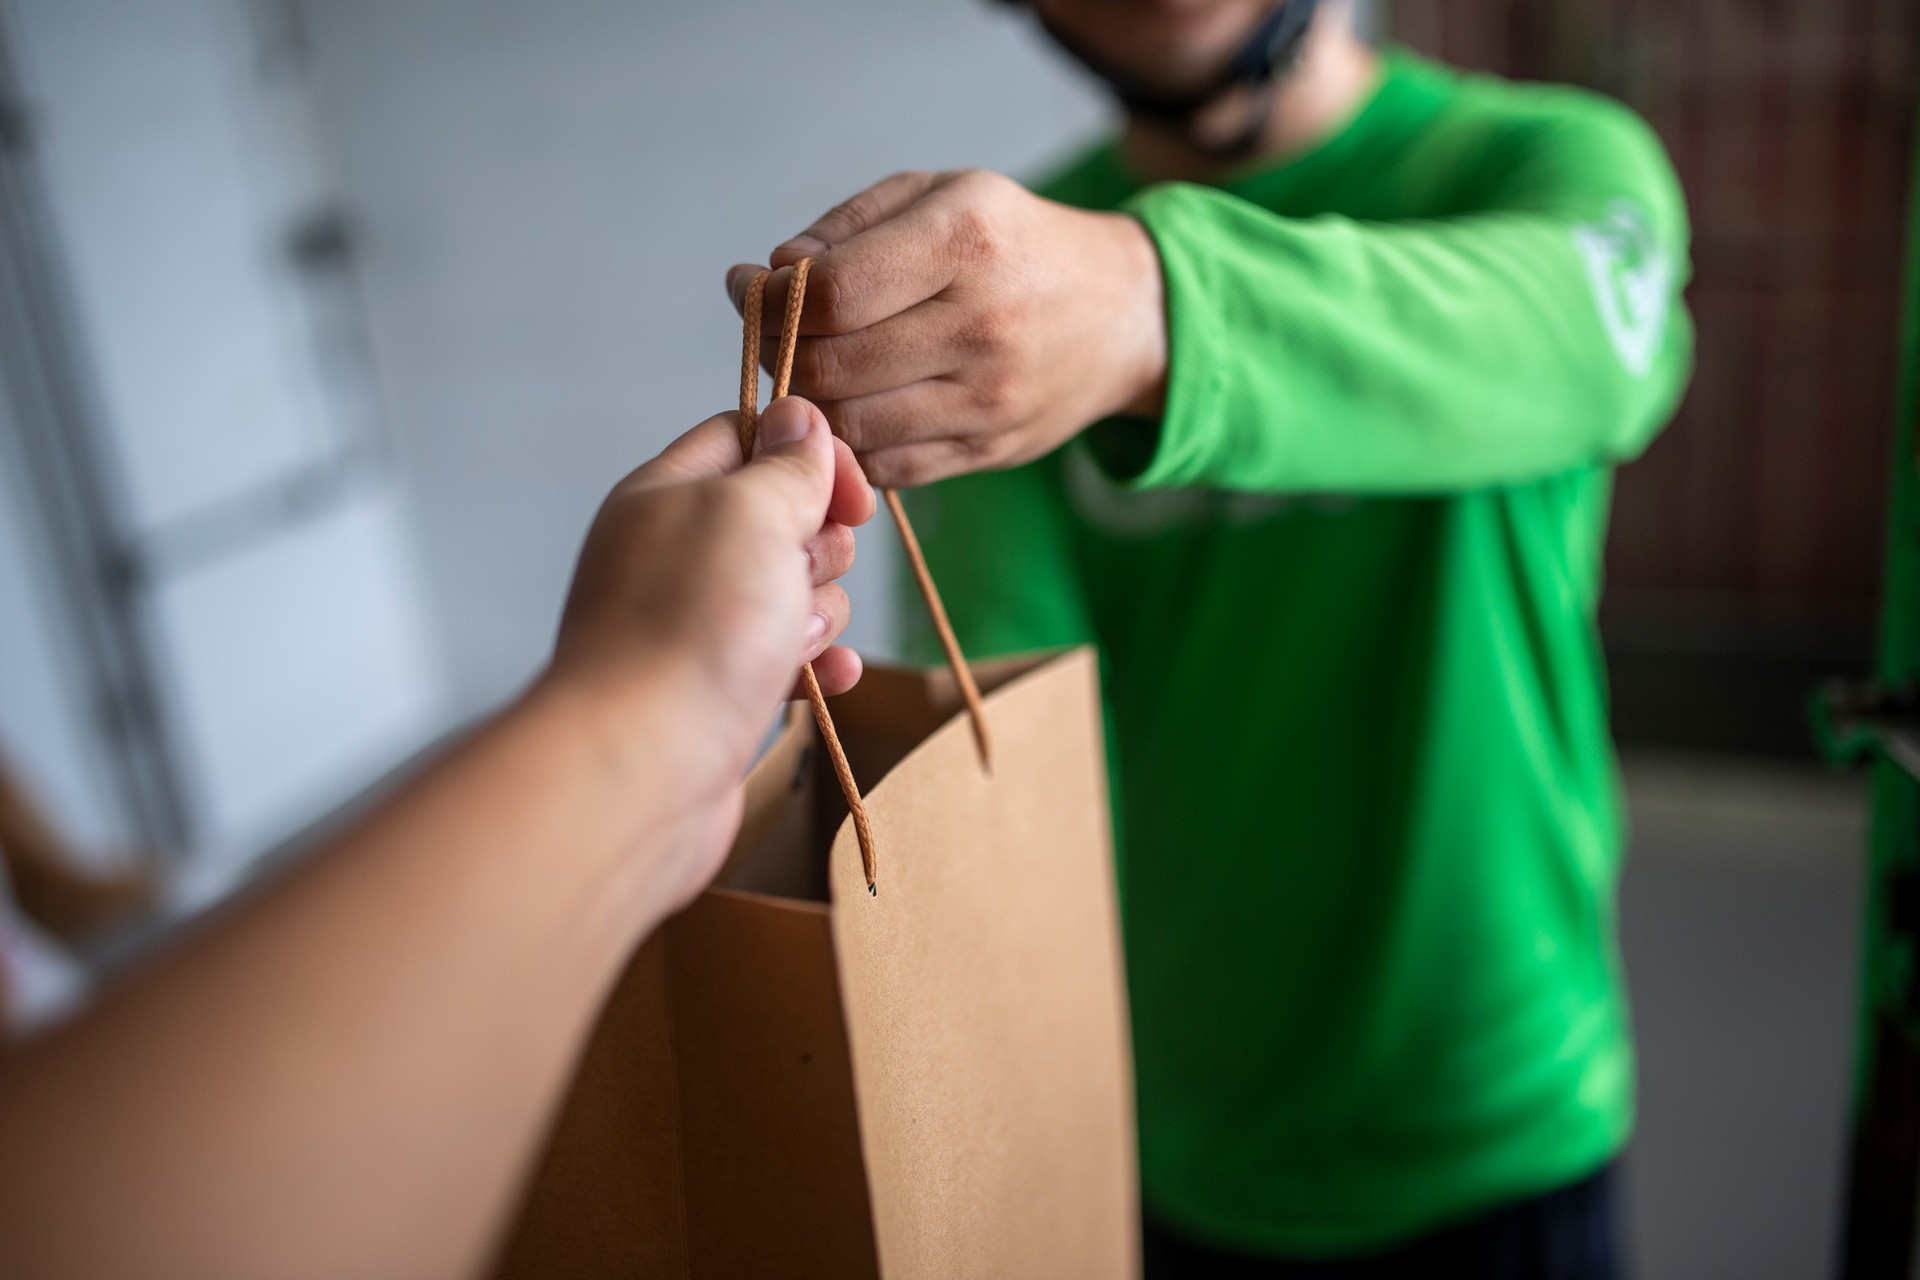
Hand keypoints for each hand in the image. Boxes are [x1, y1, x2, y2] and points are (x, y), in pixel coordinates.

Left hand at [541, 397, 873, 901]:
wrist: (643, 765)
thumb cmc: (691, 628)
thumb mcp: (751, 512)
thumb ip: (784, 464)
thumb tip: (798, 417)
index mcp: (667, 493)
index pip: (746, 436)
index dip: (809, 454)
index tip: (852, 495)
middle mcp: (675, 554)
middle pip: (782, 518)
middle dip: (819, 546)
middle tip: (798, 575)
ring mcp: (694, 625)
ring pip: (792, 592)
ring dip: (817, 612)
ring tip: (790, 642)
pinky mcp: (716, 690)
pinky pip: (786, 659)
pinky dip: (814, 664)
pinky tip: (825, 678)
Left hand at [726, 169, 1166, 487]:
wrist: (1122, 314)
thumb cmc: (1012, 243)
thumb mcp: (940, 195)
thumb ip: (846, 227)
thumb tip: (767, 277)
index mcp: (966, 239)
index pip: (832, 292)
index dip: (773, 298)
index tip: (753, 286)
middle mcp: (981, 324)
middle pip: (832, 367)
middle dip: (781, 354)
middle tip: (778, 335)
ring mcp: (989, 397)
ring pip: (852, 427)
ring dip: (810, 406)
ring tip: (813, 369)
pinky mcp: (989, 450)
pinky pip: (887, 467)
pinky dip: (852, 445)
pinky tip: (856, 405)